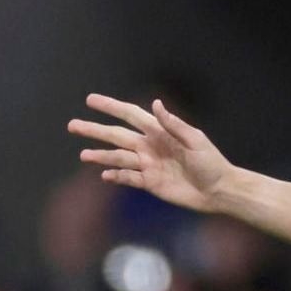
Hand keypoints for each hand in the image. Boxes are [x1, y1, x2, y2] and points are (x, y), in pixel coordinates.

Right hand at [67, 94, 233, 212]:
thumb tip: (155, 104)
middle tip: (73, 125)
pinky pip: (128, 177)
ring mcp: (148, 164)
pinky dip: (116, 175)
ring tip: (83, 155)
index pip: (129, 115)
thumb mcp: (195, 140)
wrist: (218, 190)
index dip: (110, 107)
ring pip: (118, 157)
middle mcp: (149, 146)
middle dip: (95, 130)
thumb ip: (173, 124)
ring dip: (100, 155)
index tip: (90, 100)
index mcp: (159, 131)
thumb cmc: (211, 162)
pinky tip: (104, 174)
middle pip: (116, 135)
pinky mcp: (150, 182)